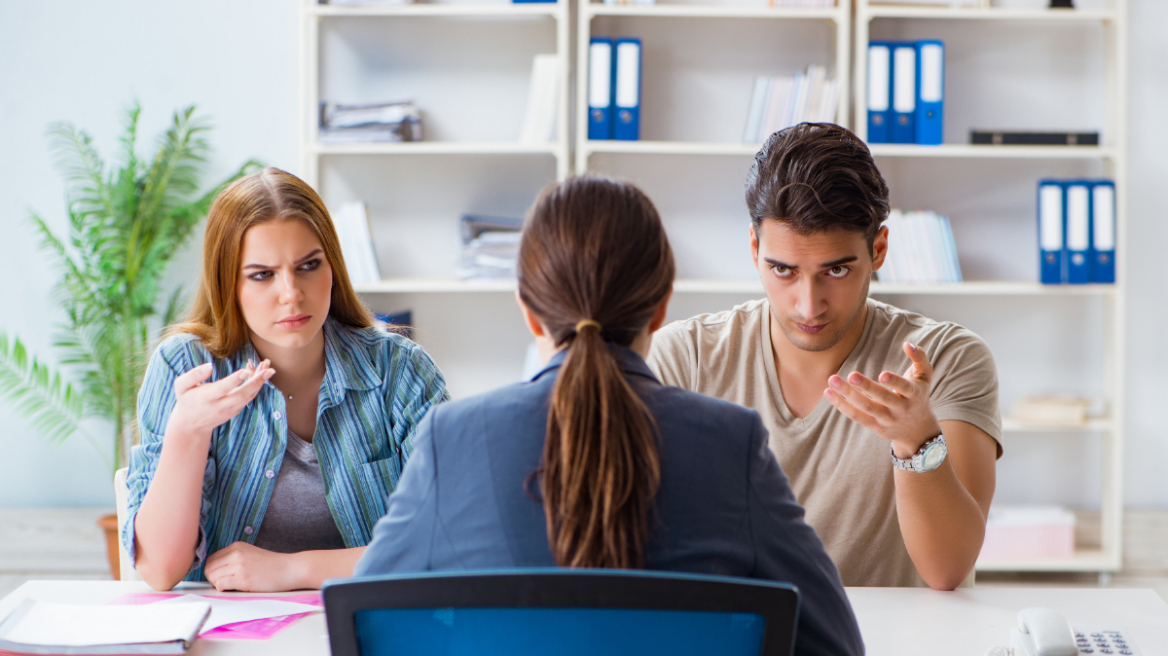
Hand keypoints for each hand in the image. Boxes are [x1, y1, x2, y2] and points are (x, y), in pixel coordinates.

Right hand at [165, 359, 274, 441]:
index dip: (234, 380)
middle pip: (241, 394)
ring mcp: (230, 409)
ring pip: (248, 396)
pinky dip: (256, 386)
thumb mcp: (181, 386)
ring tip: (269, 368)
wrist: (191, 425)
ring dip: (260, 382)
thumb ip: (193, 375)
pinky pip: (248, 397)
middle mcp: (221, 405)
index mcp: (207, 398)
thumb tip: (209, 366)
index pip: (222, 389)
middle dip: (257, 382)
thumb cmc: (186, 400)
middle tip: (269, 370)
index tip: (245, 371)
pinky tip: (260, 373)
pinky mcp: (236, 410)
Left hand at [204, 541, 301, 591]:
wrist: (289, 569)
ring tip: (231, 585)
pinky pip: (221, 584)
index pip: (211, 559)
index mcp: (237, 546)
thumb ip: (235, 558)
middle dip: (213, 578)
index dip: (213, 570)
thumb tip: (217, 570)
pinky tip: (234, 588)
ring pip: (213, 576)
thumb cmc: (273, 565)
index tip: (220, 576)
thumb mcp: (251, 554)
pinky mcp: (243, 578)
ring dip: (218, 584)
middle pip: (209, 568)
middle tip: (224, 583)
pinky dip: (223, 588)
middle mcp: (235, 554)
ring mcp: (239, 566)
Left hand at [823, 341, 941, 457]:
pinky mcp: (875, 427)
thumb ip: (920, 357)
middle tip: (851, 375)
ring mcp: (887, 419)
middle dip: (866, 387)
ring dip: (847, 395)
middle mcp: (901, 409)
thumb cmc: (918, 394)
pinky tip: (828, 393)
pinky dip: (841, 405)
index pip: (905, 388)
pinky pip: (856, 417)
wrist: (917, 429)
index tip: (882, 374)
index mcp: (914, 394)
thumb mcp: (925, 376)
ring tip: (832, 379)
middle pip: (882, 398)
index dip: (894, 382)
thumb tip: (907, 343)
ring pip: (866, 408)